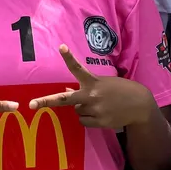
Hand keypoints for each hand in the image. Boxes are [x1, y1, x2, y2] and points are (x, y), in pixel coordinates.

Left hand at [28, 46, 156, 129]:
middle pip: (65, 100)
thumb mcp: (103, 84)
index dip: (69, 58)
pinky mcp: (99, 122)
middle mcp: (92, 96)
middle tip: (30, 105)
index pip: (78, 69)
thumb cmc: (120, 91)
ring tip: (99, 105)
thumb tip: (66, 92)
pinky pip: (84, 121)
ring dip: (83, 109)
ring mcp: (95, 110)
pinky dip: (88, 118)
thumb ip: (86, 87)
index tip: (61, 47)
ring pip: (77, 112)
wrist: (140, 105)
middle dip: (46, 101)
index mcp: (94, 82)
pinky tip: (102, 114)